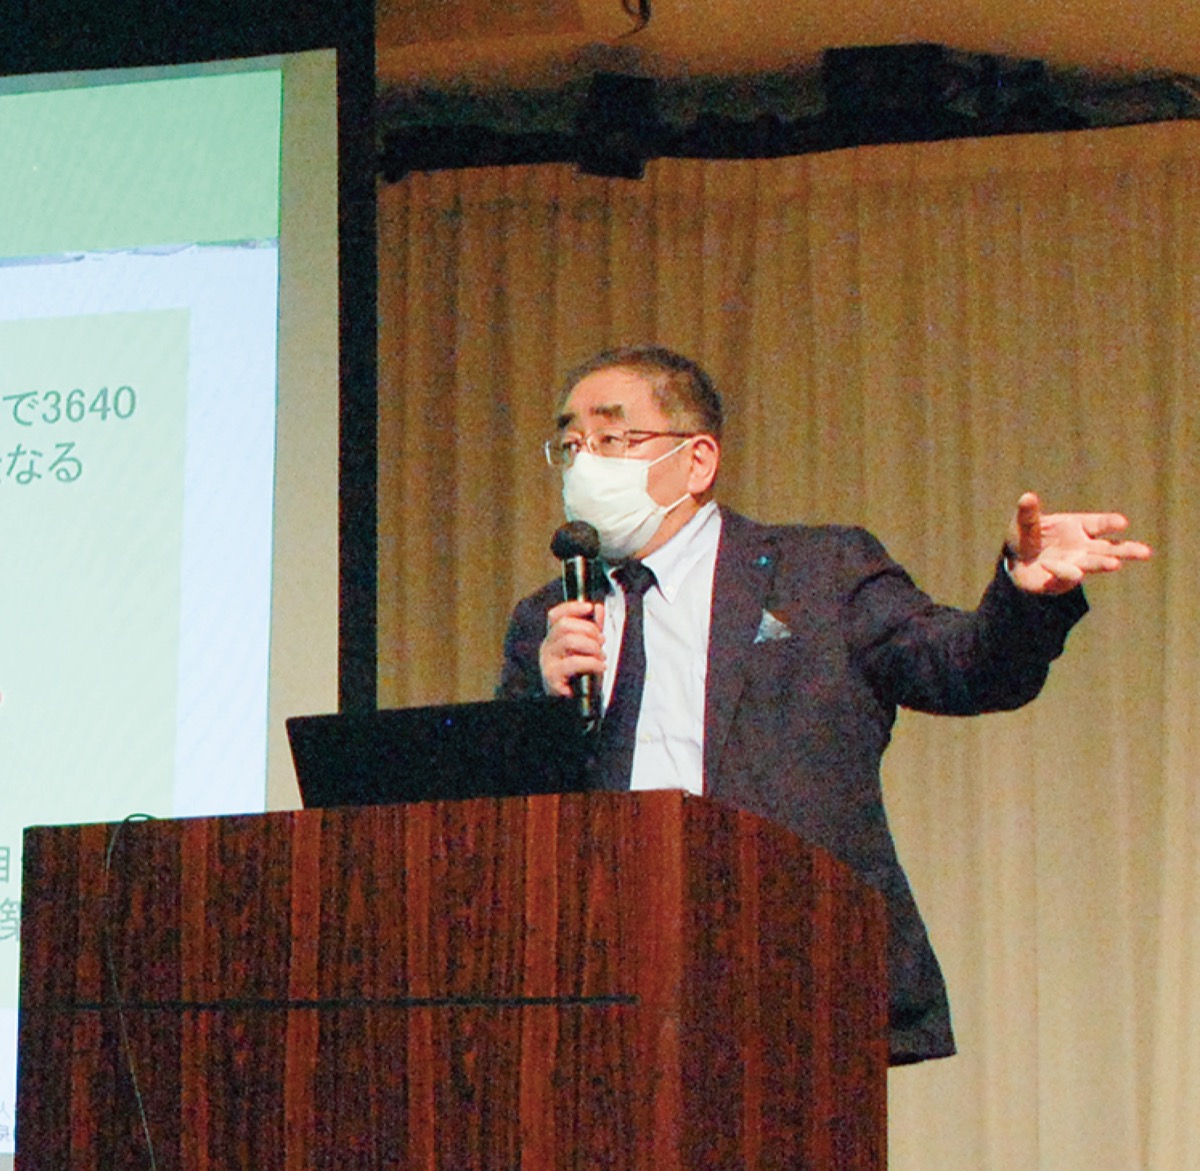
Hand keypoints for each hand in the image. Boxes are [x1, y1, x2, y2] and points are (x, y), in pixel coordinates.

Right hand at [539, 599, 605, 696]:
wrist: (574, 705)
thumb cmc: (580, 676)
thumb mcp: (588, 649)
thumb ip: (592, 629)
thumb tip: (597, 608)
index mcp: (553, 638)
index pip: (555, 615)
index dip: (572, 607)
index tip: (590, 607)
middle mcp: (546, 647)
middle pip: (564, 625)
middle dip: (589, 630)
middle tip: (602, 642)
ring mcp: (547, 662)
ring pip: (568, 640)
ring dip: (591, 646)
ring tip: (601, 657)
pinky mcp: (552, 677)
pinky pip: (573, 662)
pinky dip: (591, 663)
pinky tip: (600, 667)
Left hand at [1005, 491, 1152, 594]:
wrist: (1015, 564)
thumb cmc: (1026, 537)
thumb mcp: (1023, 523)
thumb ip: (1027, 514)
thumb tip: (1027, 497)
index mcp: (1077, 527)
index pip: (1098, 524)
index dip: (1110, 523)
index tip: (1122, 523)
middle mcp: (1082, 547)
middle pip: (1109, 549)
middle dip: (1126, 550)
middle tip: (1145, 553)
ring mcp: (1075, 564)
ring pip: (1094, 564)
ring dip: (1103, 564)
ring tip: (1115, 564)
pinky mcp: (1063, 580)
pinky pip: (1067, 576)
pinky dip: (1066, 573)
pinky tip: (1073, 572)